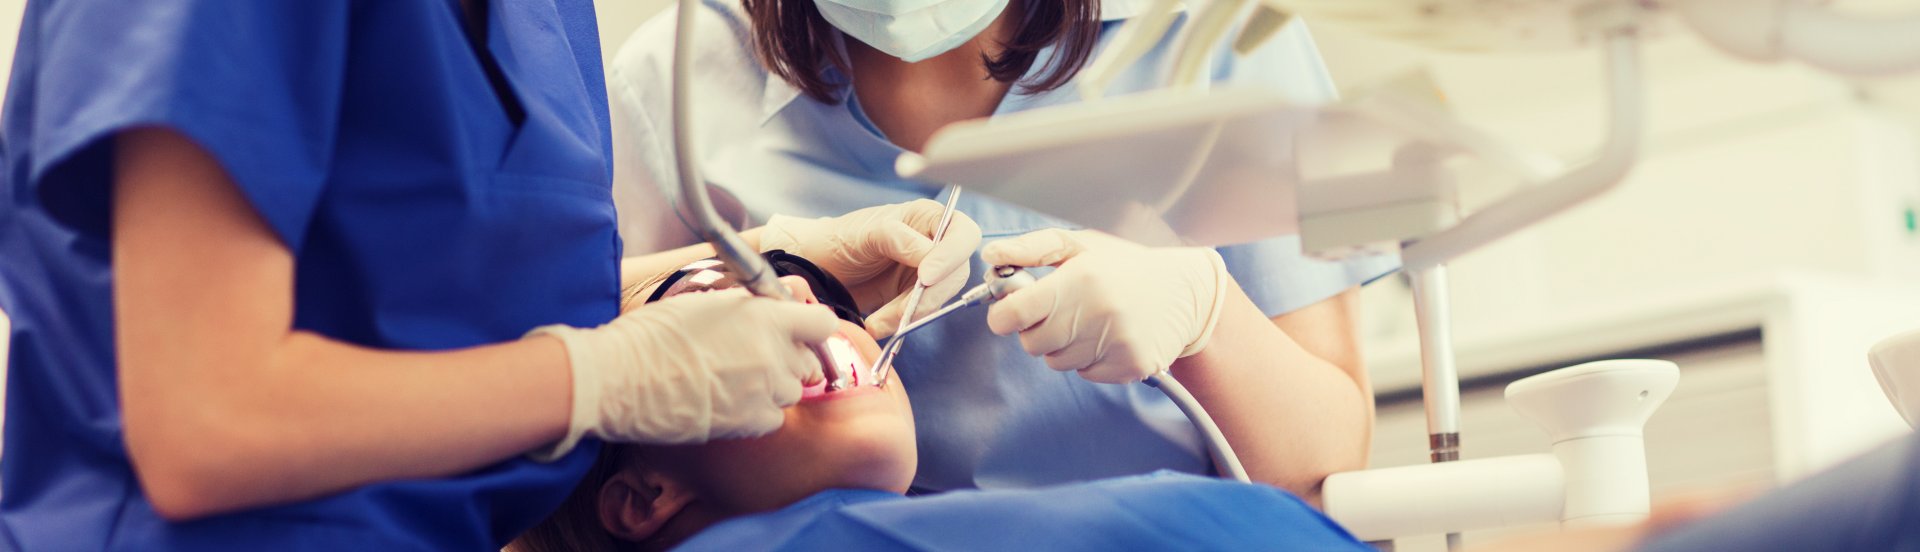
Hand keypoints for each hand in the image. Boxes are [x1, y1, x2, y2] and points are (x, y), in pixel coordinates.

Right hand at [528, 287, 839, 458]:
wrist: (621, 378)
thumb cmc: (652, 335)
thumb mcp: (705, 302)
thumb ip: (746, 307)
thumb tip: (764, 311)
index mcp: (765, 317)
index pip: (823, 322)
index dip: (812, 327)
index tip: (799, 332)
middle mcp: (774, 354)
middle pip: (809, 361)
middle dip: (790, 359)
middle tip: (759, 359)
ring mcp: (766, 391)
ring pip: (792, 392)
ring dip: (773, 388)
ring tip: (736, 382)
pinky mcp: (751, 422)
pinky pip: (774, 419)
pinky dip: (758, 414)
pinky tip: (729, 404)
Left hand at [757, 199, 981, 337]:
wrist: (818, 268)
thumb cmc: (841, 238)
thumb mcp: (868, 232)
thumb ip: (900, 239)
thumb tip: (930, 257)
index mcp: (929, 218)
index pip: (963, 235)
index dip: (951, 256)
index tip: (926, 277)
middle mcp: (935, 244)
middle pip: (956, 273)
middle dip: (929, 295)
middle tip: (902, 309)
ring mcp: (927, 274)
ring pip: (939, 298)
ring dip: (912, 313)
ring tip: (878, 320)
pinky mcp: (914, 299)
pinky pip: (921, 314)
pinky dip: (901, 323)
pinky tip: (878, 323)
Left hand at [981, 229, 1227, 383]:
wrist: (1187, 292)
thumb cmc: (1125, 265)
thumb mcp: (1080, 245)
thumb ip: (1032, 250)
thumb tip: (990, 256)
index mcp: (1081, 280)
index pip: (1014, 315)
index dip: (1004, 314)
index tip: (1011, 310)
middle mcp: (1099, 315)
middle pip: (1032, 344)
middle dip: (1037, 329)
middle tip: (1059, 310)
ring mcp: (1117, 345)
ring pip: (1057, 362)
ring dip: (1064, 345)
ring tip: (1090, 320)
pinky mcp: (1131, 367)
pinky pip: (1086, 374)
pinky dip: (1090, 359)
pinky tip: (1109, 336)